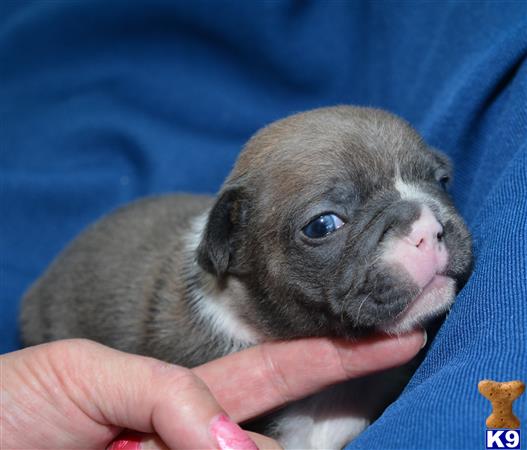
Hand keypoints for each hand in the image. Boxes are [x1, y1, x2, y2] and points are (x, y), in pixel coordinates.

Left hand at [1, 331, 424, 448]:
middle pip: (269, 445)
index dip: (335, 355)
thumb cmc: (13, 405)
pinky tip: (195, 446)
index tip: (393, 336)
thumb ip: (163, 392)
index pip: (277, 371)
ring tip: (140, 444)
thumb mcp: (84, 373)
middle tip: (262, 415)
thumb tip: (231, 441)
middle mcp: (194, 441)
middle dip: (301, 439)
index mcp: (184, 396)